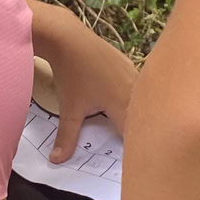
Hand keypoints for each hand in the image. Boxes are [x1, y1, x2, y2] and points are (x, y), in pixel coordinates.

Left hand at [28, 0, 136, 159]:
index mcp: (124, 104)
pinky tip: (125, 101)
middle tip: (131, 146)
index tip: (133, 159)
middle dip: (137, 132)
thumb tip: (57, 161)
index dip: (135, 147)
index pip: (136, 133)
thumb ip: (67, 137)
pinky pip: (136, 86)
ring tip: (129, 126)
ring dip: (136, 113)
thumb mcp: (69, 108)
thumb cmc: (71, 75)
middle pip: (141, 117)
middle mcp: (135, 90)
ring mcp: (134, 74)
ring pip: (140, 101)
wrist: (69, 38)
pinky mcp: (129, 64)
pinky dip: (132, 97)